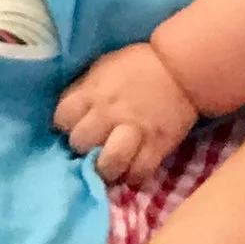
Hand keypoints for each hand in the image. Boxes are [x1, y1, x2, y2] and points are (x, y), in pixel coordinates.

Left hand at [54, 42, 198, 183]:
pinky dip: (133, 177)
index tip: (73, 127)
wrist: (182, 68)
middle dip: (82, 148)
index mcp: (92, 93)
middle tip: (92, 148)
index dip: (65, 126)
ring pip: (109, 162)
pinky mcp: (158, 144)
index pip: (62, 119)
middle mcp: (109, 113)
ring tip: (109, 167)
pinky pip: (139, 171)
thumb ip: (83, 91)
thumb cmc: (136, 67)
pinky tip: (131, 171)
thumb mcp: (102, 69)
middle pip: (81, 143)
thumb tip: (68, 116)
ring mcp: (134, 130)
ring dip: (106, 169)